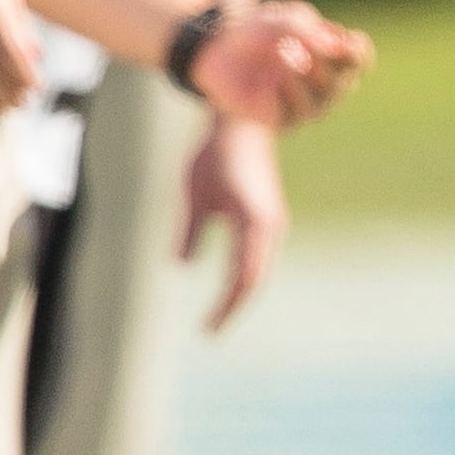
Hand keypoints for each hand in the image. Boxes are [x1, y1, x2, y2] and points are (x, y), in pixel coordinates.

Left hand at [179, 118, 287, 328]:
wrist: (242, 124)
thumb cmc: (214, 155)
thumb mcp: (193, 194)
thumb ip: (189, 231)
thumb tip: (182, 267)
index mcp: (254, 225)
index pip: (242, 279)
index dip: (225, 307)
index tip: (206, 329)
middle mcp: (270, 228)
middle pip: (256, 280)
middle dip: (233, 307)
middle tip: (210, 331)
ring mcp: (271, 222)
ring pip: (260, 269)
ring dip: (241, 292)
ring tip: (218, 312)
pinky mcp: (267, 216)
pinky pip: (259, 256)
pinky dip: (246, 275)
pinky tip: (230, 283)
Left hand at [189, 0, 371, 128]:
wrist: (216, 51)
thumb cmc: (258, 33)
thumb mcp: (284, 18)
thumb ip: (309, 29)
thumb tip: (332, 48)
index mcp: (334, 61)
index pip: (360, 61)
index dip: (358, 51)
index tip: (346, 37)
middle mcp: (326, 87)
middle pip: (343, 80)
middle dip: (323, 60)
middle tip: (298, 43)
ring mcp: (306, 106)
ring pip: (321, 98)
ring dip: (302, 75)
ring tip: (281, 57)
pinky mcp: (282, 121)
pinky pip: (292, 111)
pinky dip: (280, 94)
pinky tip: (265, 82)